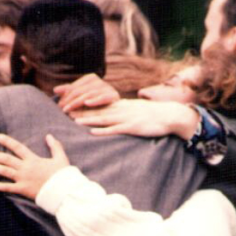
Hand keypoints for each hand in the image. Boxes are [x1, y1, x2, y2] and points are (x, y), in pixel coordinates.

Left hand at [0, 133, 69, 199]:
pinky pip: (9, 188)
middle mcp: (26, 168)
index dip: (7, 141)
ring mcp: (23, 179)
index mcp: (33, 159)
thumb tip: (49, 136)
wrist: (63, 190)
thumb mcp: (60, 158)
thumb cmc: (62, 175)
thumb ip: (55, 146)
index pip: (17, 147)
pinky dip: (1, 186)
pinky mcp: (23, 189)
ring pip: (6, 172)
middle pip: (8, 160)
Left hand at [54, 73, 120, 113]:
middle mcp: (99, 81)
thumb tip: (55, 90)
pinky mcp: (114, 96)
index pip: (75, 87)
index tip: (59, 105)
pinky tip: (87, 103)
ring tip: (69, 110)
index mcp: (90, 78)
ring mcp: (107, 88)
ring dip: (77, 102)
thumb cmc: (94, 104)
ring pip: (89, 94)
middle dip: (70, 100)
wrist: (116, 110)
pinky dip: (95, 100)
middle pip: (80, 90)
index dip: (66, 96)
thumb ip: (68, 92)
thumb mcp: (80, 97)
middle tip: (62, 109)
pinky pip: (103, 97)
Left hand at [72, 99, 200, 140]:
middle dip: (81, 110)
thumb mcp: (136, 108)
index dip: (85, 104)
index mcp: (122, 105)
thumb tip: (113, 112)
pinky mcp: (133, 127)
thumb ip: (124, 110)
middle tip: (65, 110)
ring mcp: (127, 118)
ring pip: (104, 118)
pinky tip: (93, 132)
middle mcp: (122, 109)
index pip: (100, 103)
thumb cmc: (154, 114)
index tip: (72, 104)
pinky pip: (116, 129)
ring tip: (74, 120)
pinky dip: (104, 130)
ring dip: (89, 119)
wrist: (170, 115)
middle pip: (98, 110)